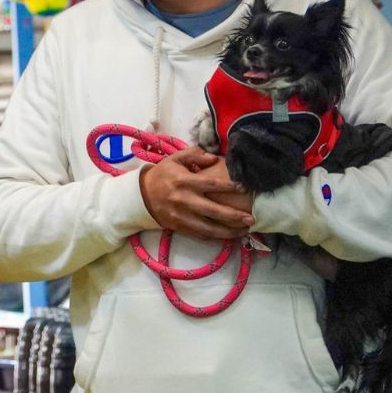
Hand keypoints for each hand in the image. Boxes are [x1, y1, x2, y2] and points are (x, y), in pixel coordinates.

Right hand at [139, 147, 253, 240]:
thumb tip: (214, 158)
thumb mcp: (174, 159)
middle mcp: (184, 200)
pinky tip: (228, 236)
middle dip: (234, 216)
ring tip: (244, 231)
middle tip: (251, 218)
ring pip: (208, 228)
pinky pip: (200, 235)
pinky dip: (215, 237)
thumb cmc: (161, 175)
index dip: (229, 187)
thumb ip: (195, 155)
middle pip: (213, 210)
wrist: (140, 196)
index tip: (244, 188)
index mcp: (184, 181)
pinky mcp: (179, 227)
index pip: (211, 184)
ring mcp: (181, 216)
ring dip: (228, 232)